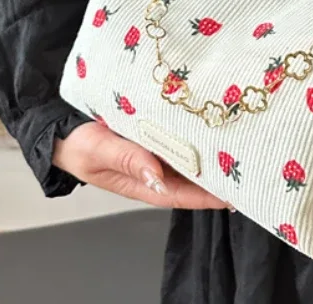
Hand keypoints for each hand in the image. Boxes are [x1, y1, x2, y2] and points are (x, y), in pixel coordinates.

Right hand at [53, 122, 228, 208]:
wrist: (62, 126)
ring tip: (242, 139)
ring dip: (212, 148)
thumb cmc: (78, 146)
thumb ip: (127, 160)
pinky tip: (214, 118)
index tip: (237, 191)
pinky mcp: (156, 130)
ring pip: (191, 152)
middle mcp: (157, 168)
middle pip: (194, 174)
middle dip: (220, 170)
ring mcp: (158, 149)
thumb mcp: (98, 152)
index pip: (185, 194)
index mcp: (144, 183)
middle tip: (250, 160)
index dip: (211, 194)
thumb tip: (156, 173)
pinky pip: (181, 132)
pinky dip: (196, 128)